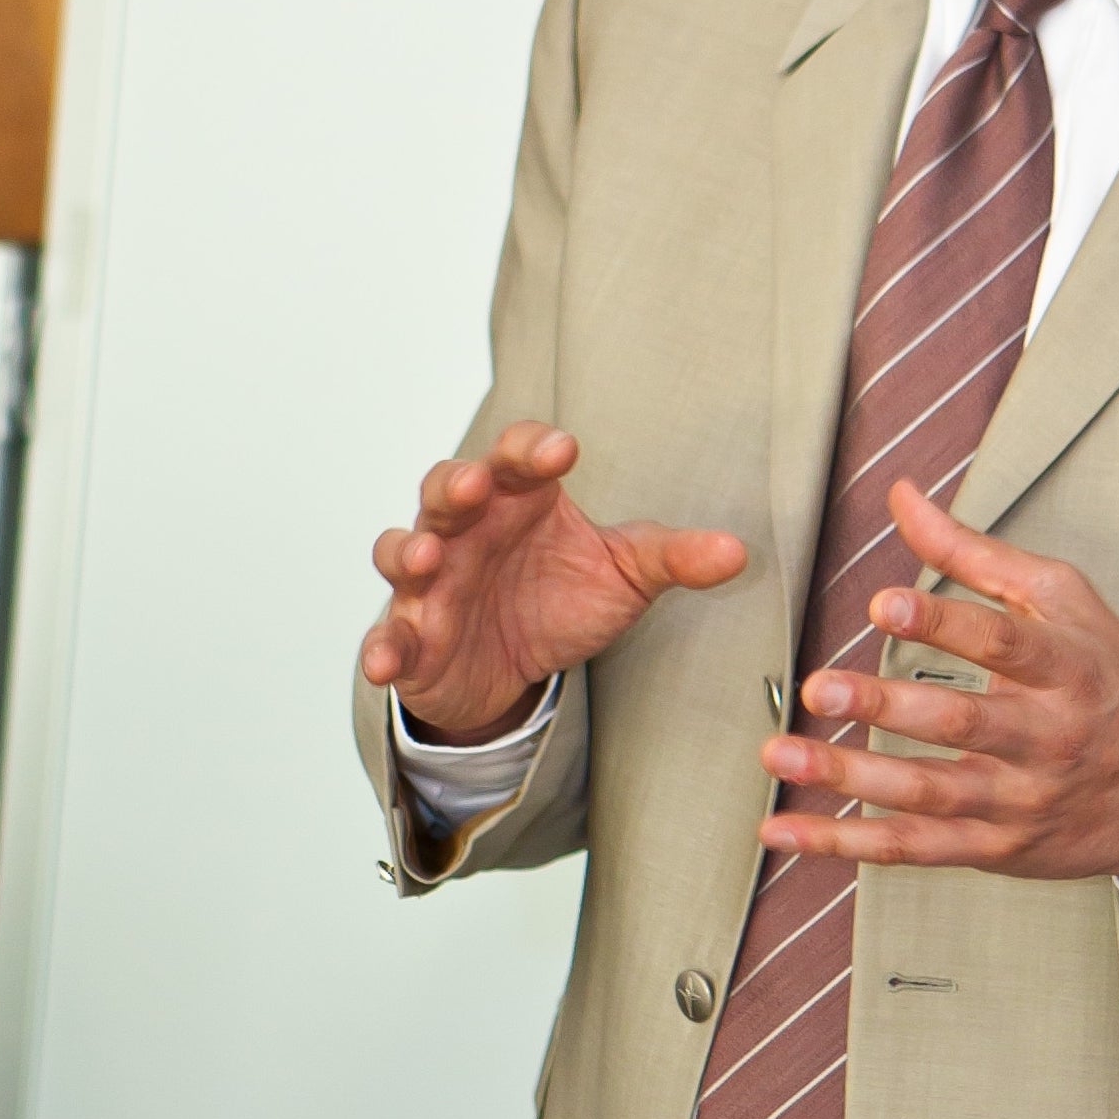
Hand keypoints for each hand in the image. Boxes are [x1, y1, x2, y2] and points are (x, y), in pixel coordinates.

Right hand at [359, 419, 745, 739]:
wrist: (516, 670)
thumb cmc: (563, 597)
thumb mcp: (624, 575)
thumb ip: (673, 557)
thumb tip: (736, 551)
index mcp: (519, 499)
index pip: (518, 456)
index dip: (533, 448)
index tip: (564, 451)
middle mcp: (467, 530)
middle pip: (446, 489)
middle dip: (456, 486)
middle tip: (476, 485)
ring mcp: (431, 583)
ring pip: (401, 549)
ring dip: (406, 551)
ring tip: (423, 559)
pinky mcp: (411, 638)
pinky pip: (387, 636)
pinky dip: (382, 646)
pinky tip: (386, 661)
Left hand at [756, 478, 1118, 881]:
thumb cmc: (1104, 675)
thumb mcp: (1060, 599)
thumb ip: (972, 553)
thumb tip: (900, 496)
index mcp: (1066, 666)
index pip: (1002, 642)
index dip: (942, 623)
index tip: (883, 603)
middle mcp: (1045, 737)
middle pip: (962, 723)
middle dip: (887, 706)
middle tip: (821, 686)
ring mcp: (1019, 800)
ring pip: (928, 794)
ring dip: (849, 776)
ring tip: (782, 753)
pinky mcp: (994, 848)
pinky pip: (913, 849)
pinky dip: (845, 842)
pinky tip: (786, 828)